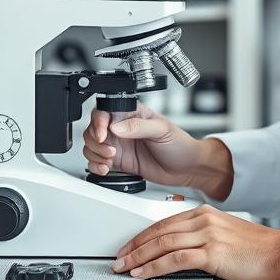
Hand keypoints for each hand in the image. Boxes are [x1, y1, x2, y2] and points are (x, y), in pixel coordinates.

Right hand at [83, 104, 221, 191]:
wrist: (187, 168)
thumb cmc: (180, 143)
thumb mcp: (162, 130)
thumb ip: (138, 126)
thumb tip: (117, 126)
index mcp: (132, 113)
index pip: (105, 111)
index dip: (99, 123)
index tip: (103, 135)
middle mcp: (122, 127)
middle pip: (93, 129)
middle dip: (96, 141)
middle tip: (110, 151)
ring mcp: (119, 145)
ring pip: (92, 146)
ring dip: (95, 154)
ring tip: (110, 161)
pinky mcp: (119, 161)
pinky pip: (98, 161)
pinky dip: (96, 166)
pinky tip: (106, 168)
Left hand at [111, 204, 279, 279]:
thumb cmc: (257, 248)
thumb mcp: (225, 233)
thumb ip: (202, 235)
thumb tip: (178, 248)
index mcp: (205, 212)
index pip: (164, 221)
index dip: (142, 235)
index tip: (129, 246)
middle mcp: (204, 219)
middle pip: (159, 231)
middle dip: (135, 246)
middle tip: (119, 258)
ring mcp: (208, 234)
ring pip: (162, 243)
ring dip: (139, 257)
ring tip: (125, 267)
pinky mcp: (213, 252)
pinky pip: (175, 259)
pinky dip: (155, 266)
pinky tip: (143, 273)